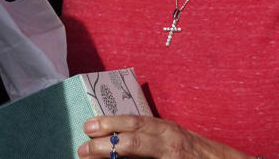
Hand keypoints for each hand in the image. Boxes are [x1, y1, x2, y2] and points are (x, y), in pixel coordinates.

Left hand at [78, 115, 253, 158]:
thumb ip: (148, 135)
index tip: (88, 126)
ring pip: (138, 157)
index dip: (109, 123)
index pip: (134, 123)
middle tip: (83, 148)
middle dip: (105, 145)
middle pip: (133, 142)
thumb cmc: (195, 150)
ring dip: (113, 158)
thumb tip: (114, 135)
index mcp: (167, 129)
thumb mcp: (172, 136)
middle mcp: (170, 144)